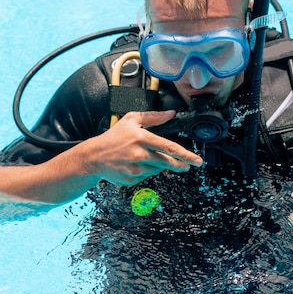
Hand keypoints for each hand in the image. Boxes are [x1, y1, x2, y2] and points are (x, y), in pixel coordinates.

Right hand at [79, 110, 202, 185]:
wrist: (94, 157)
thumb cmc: (113, 137)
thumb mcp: (131, 120)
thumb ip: (153, 116)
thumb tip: (171, 114)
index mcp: (142, 138)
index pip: (169, 147)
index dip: (186, 155)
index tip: (197, 160)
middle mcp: (140, 154)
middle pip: (167, 162)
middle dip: (180, 165)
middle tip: (187, 165)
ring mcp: (135, 169)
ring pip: (157, 169)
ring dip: (157, 164)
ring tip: (145, 157)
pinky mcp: (132, 179)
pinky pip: (146, 176)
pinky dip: (145, 170)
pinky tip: (135, 164)